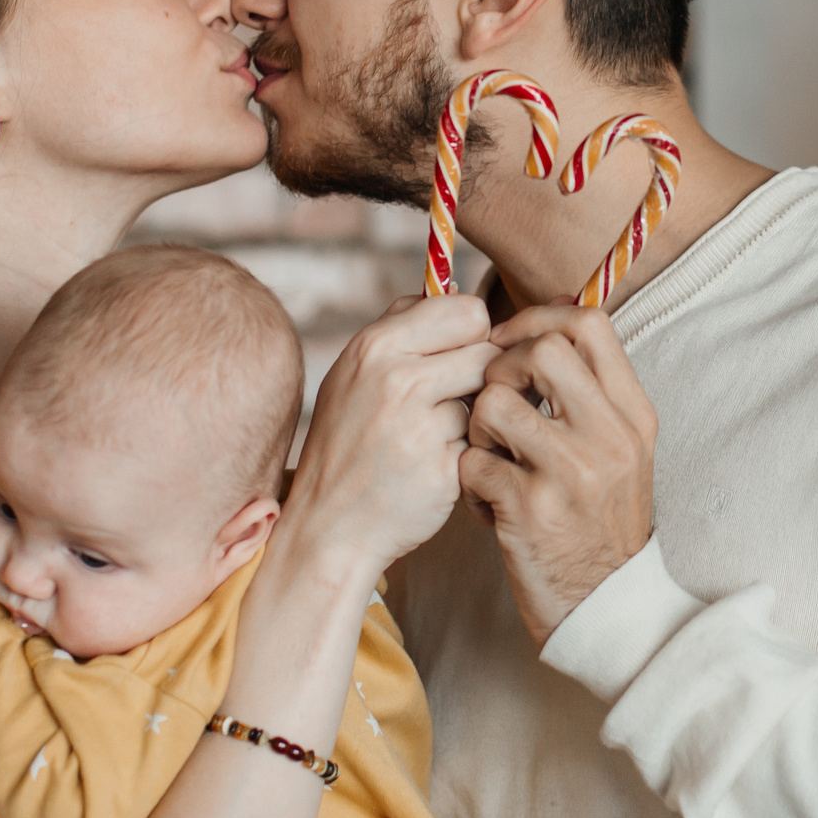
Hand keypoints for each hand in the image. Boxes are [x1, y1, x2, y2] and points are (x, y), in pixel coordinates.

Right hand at [282, 295, 495, 582]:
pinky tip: (440, 466)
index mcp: (375, 347)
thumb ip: (403, 329)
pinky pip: (484, 441)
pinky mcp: (444, 469)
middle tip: (456, 399)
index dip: (474, 333)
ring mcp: (421, 427)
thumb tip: (460, 291)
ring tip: (442, 434)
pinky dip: (472, 451)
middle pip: (488, 350)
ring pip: (488, 397)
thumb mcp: (355, 374)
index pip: (467, 309)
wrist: (329, 525)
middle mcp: (397, 381)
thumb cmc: (349, 443)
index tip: (461, 356)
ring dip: (477, 414)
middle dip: (481, 373)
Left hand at [457, 305, 655, 647]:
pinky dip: (469, 481)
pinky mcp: (531, 508)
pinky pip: (473, 463)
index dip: (538, 318)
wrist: (606, 607)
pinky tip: (488, 503)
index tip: (510, 340)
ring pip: (496, 403)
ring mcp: (572, 471)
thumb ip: (593, 397)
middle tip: (494, 400)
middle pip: (543, 350)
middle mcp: (609, 437)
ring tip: (489, 457)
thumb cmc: (601, 524)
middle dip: (501, 366)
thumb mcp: (622, 453)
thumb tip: (550, 328)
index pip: (590, 325)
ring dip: (476, 427)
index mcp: (634, 416)